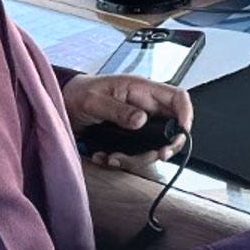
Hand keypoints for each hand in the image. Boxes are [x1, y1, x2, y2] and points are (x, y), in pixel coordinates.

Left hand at [62, 73, 192, 170]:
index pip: (177, 97)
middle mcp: (144, 106)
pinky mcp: (129, 135)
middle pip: (170, 127)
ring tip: (113, 158)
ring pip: (154, 145)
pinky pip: (137, 152)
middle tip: (156, 155)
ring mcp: (138, 122)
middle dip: (163, 146)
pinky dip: (123, 160)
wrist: (63, 104)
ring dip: (137, 158)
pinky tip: (105, 157)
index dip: (186, 114)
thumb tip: (141, 120)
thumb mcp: (95, 101)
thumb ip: (118, 110)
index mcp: (141, 89)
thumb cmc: (78, 94)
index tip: (181, 133)